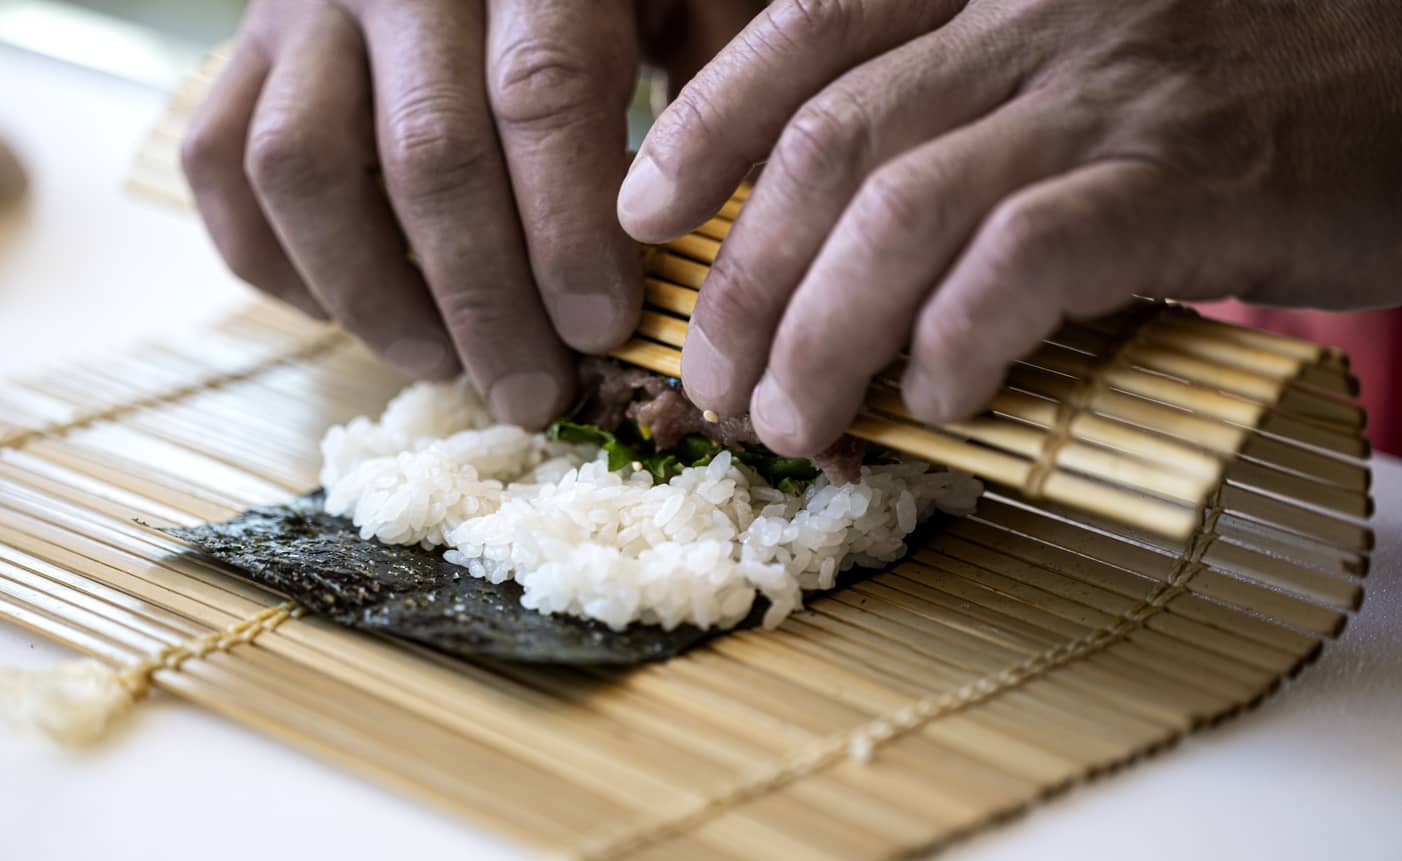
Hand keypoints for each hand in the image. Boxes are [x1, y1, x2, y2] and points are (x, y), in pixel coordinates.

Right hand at [182, 0, 754, 426]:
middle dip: (487, 301)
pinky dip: (274, 259)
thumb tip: (726, 228)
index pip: (543, 95)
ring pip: (302, 168)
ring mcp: (302, 10)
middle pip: (428, 155)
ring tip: (442, 367)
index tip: (602, 331)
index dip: (569, 229)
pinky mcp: (240, 53)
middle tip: (533, 395)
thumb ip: (713, 76)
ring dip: (373, 295)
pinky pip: (222, 166)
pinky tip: (349, 311)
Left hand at [618, 0, 1401, 454]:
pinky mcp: (1178, 177)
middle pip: (829, 144)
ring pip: (903, 210)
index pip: (807, 33)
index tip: (640, 212)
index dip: (704, 124)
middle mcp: (1031, 13)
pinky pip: (1023, 259)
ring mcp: (1104, 89)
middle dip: (745, 275)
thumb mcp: (1072, 66)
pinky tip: (942, 400)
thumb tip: (834, 263)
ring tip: (793, 419)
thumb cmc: (1225, 88)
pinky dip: (959, 339)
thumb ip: (959, 125)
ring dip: (824, 333)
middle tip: (716, 377)